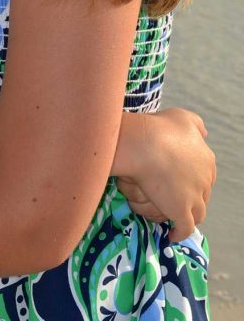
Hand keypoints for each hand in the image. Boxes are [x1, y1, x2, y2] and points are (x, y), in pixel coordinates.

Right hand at [114, 108, 215, 241]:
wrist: (146, 144)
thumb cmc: (161, 128)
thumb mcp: (183, 118)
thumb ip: (196, 126)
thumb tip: (205, 134)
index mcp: (207, 160)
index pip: (205, 177)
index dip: (193, 180)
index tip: (180, 180)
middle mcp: (205, 181)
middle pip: (202, 196)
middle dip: (191, 198)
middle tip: (173, 197)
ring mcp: (195, 198)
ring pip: (197, 214)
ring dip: (187, 216)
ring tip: (174, 216)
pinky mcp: (182, 212)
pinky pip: (184, 229)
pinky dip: (179, 233)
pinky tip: (172, 235)